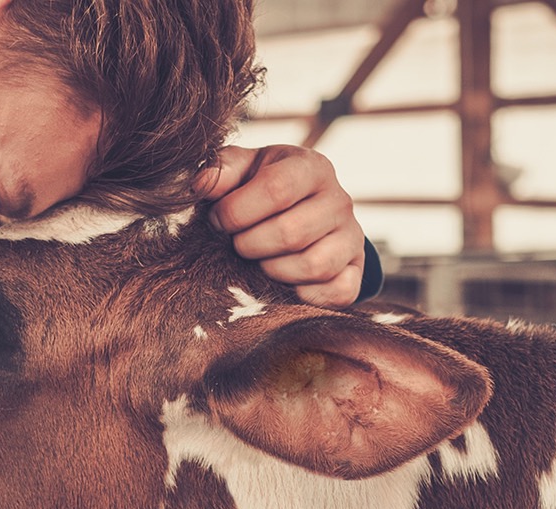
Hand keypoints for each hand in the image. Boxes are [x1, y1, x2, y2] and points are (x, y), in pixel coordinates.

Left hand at [196, 144, 365, 307]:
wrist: (305, 211)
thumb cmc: (264, 187)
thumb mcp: (244, 168)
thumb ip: (221, 170)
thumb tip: (200, 184)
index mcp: (311, 167)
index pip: (277, 188)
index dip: (237, 211)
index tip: (217, 220)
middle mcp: (339, 200)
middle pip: (291, 232)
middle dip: (249, 245)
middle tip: (236, 244)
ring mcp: (352, 238)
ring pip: (313, 265)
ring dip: (272, 270)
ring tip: (258, 261)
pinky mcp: (356, 272)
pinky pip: (335, 293)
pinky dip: (302, 294)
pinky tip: (282, 280)